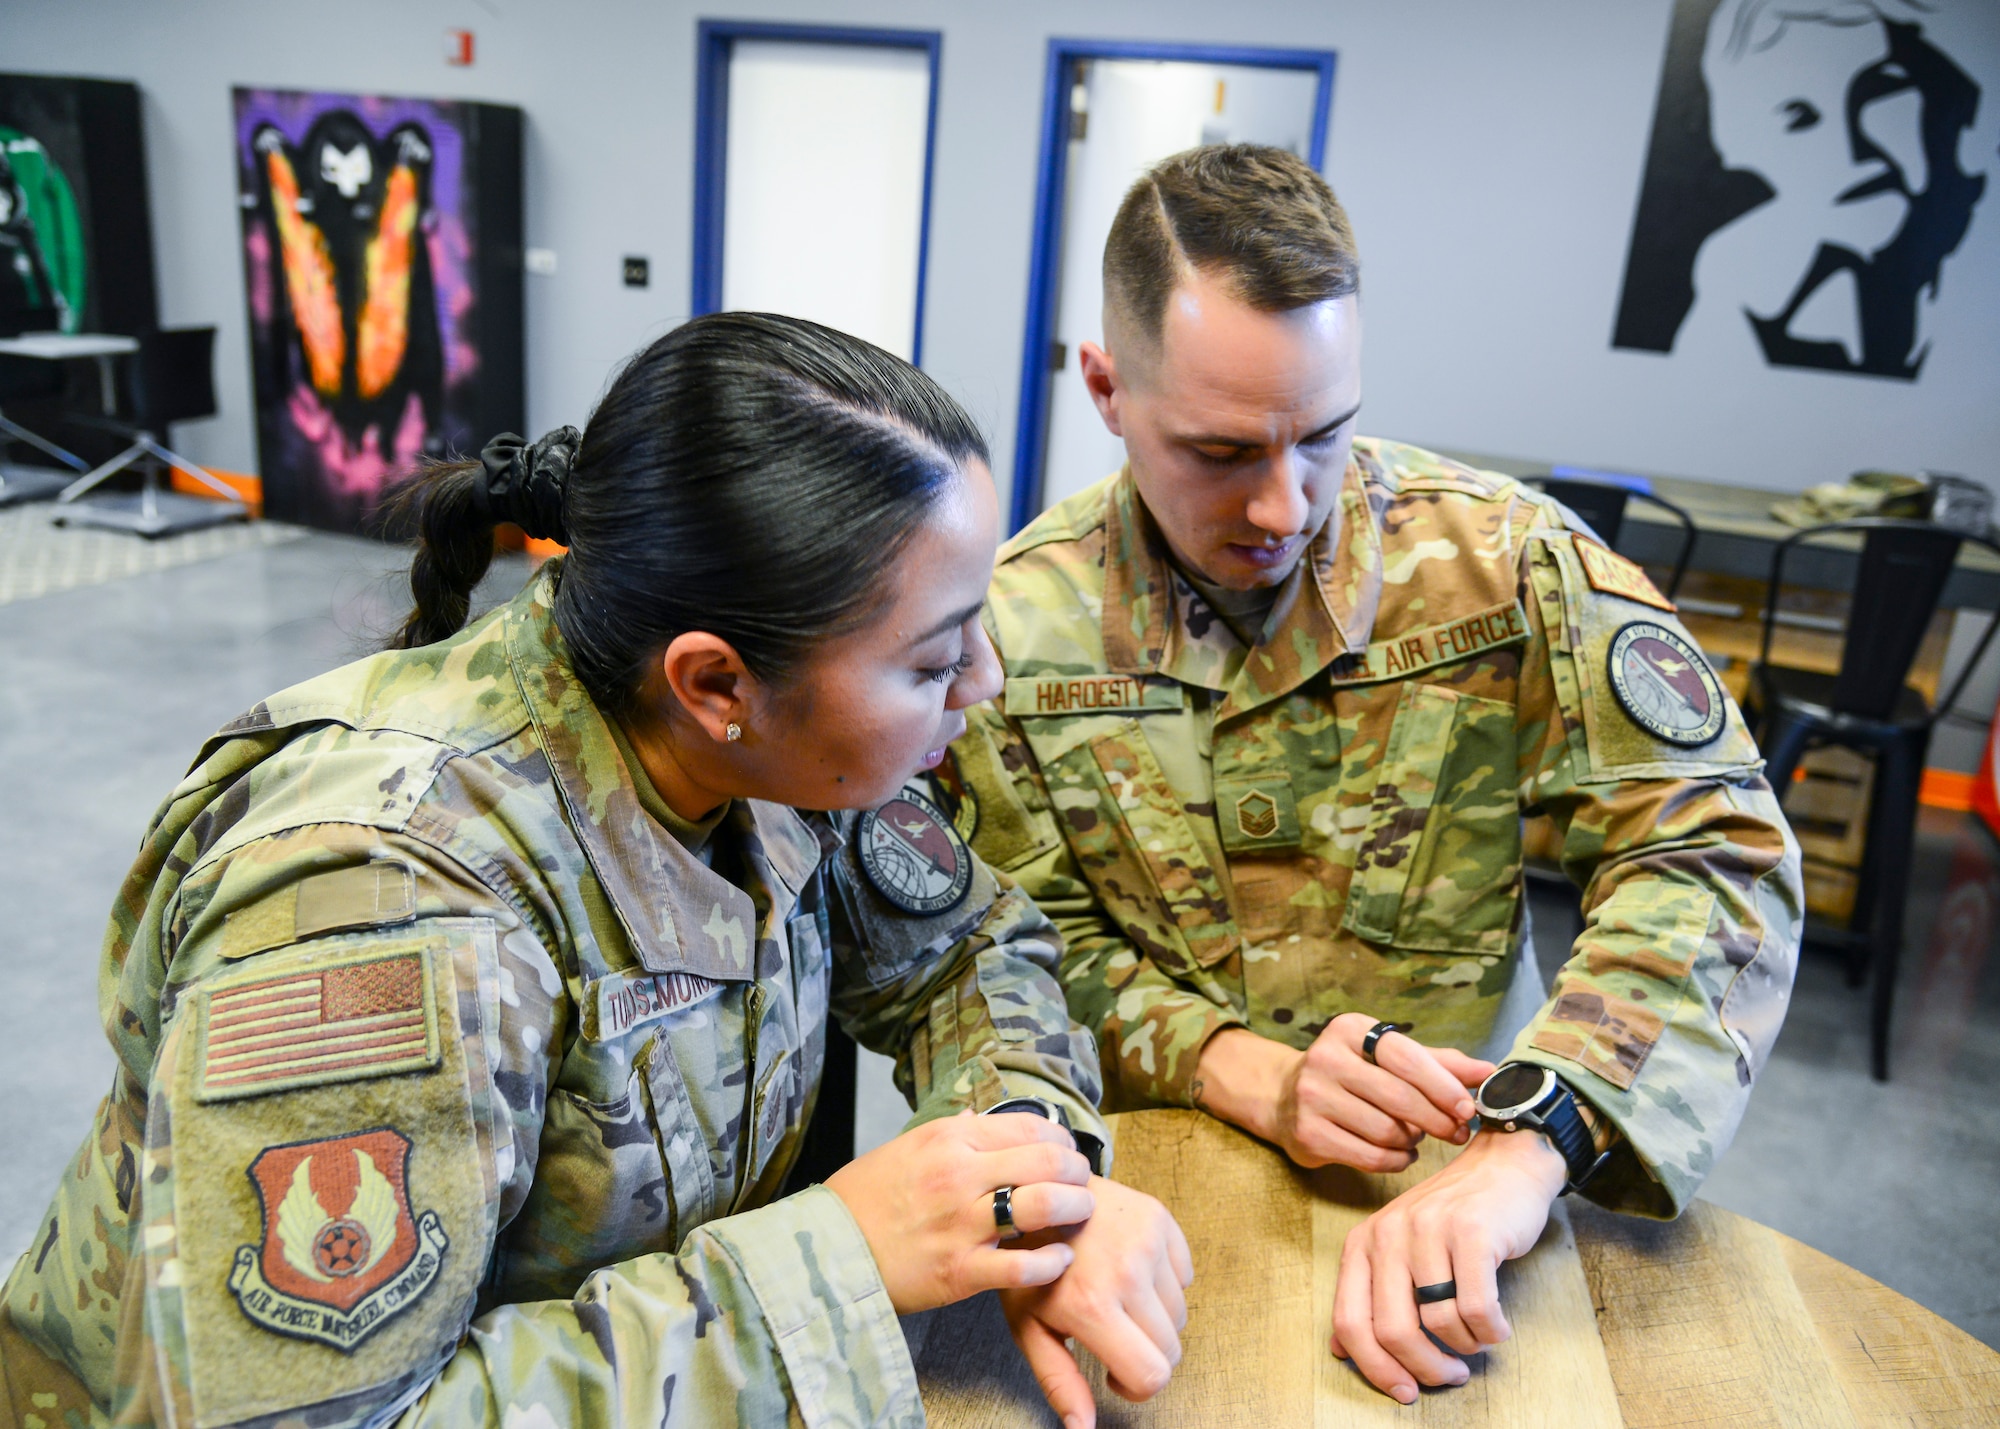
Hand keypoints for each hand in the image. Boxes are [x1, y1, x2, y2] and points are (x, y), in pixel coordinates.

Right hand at [826, 1110, 1093, 1313]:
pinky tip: (1059, 1257)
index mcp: (949, 1139)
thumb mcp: (905, 1147)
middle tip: (1082, 1181)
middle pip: (1047, 1160)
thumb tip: (979, 1116)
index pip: (1029, 1126)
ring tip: (1079, 1213)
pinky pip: (1023, 1266)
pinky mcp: (960, 1271)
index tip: (1066, 1151)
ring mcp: (961, 1224)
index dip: (1061, 1138)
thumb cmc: (866, 1198)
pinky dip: (1051, 1261)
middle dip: (1077, 1170)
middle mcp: (959, 1175)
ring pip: (1043, 1205)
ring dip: (1074, 1208)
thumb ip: (950, 1131)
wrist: (825, 1250)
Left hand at [1000, 1177, 1193, 1428]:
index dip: (1136, 1386)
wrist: (1034, 1194)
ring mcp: (1148, 1241)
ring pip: (1180, 1314)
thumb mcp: (1029, 1327)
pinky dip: (1164, 1283)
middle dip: (1146, 1354)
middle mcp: (1127, 1272)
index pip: (1152, 1374)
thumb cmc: (1027, 1264)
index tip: (1115, 1373)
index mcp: (1092, 1306)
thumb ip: (1059, 1381)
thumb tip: (1081, 1428)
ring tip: (1118, 1296)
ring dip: (1155, 1317)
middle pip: (1171, 1349)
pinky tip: (1130, 1269)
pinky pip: (1185, 1276)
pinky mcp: (1160, 1219)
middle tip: (1114, 1335)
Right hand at [1194, 1020, 1494, 1171]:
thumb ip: (1439, 1063)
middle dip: (1436, 1119)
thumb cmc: (1352, 1074)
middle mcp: (1325, 1057)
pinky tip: (1401, 1155)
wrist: (1284, 1096)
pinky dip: (1396, 1161)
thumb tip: (1489, 1071)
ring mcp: (1311, 1097)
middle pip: (1398, 1097)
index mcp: (1349, 1029)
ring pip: (1386, 1130)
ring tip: (1417, 1138)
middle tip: (1457, 1132)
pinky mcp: (1307, 1134)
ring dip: (1413, 1141)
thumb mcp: (1389, 1058)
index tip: (1468, 1108)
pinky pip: (1369, 1156)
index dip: (1443, 1086)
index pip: (1406, 1057)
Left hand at [1327, 1127, 1566, 1402]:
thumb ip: (1371, 1293)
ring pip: (1438, 1323)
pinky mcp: (1471, 1232)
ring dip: (1465, 1346)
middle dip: (1425, 1368)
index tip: (1405, 1390)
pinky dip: (1490, 1330)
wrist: (1503, 1166)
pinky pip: (1476, 1308)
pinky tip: (1497, 1326)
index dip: (1375, 1368)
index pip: (1349, 1322)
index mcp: (1363, 1242)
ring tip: (1479, 1338)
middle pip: (1392, 1331)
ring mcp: (1429, 1229)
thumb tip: (1340, 1350)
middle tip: (1451, 1376)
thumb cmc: (1454, 1218)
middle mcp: (1388, 1233)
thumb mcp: (1400, 1248)